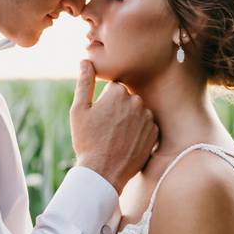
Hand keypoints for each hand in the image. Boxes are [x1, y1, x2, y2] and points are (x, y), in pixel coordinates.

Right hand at [70, 60, 157, 193]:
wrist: (103, 173)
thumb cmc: (87, 141)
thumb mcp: (79, 110)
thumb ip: (84, 82)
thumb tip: (86, 61)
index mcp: (118, 92)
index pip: (114, 89)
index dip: (104, 102)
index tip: (98, 117)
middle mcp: (137, 101)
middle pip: (127, 99)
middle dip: (118, 109)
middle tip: (106, 129)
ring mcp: (148, 118)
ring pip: (137, 112)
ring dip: (129, 120)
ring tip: (116, 138)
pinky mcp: (154, 134)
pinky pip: (146, 126)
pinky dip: (138, 133)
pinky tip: (127, 143)